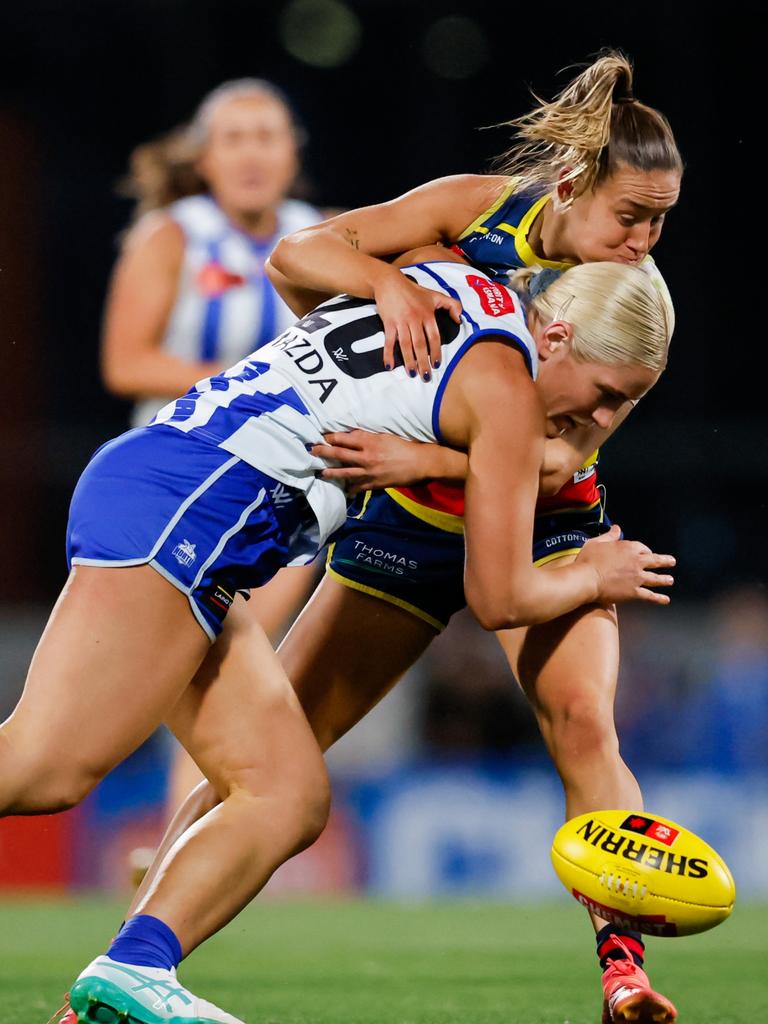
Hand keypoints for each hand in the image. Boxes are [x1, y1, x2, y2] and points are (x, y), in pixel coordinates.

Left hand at [311, 430, 436, 494]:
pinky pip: (357, 487)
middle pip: (340, 454)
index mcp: (370, 441)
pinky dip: (349, 488)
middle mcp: (366, 456)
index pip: (345, 438)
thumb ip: (368, 438)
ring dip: (330, 472)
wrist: (420, 463)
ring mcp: (369, 472)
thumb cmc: (404, 447)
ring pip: (344, 472)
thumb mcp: (385, 437)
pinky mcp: (374, 484)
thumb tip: (352, 437)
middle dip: (324, 452)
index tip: (323, 437)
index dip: (331, 437)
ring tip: (321, 473)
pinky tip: (343, 490)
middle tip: (312, 451)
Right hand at [374, 269, 461, 379]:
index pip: (434, 337)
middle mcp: (415, 319)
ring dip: (409, 361)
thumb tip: (459, 320)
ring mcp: (401, 322)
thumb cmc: (413, 291)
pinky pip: (389, 341)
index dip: (436, 352)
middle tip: (426, 376)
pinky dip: (388, 354)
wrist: (389, 281)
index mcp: (427, 314)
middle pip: (420, 345)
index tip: (437, 364)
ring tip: (412, 374)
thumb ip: (452, 305)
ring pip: (406, 345)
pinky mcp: (388, 323)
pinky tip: (389, 366)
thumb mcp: (435, 295)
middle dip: (423, 362)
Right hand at [576, 524, 675, 605]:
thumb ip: (609, 536)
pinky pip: (649, 595)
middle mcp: (636, 562)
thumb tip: (617, 528)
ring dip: (664, 579)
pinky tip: (665, 600)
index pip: (642, 547)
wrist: (587, 579)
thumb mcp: (596, 542)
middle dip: (665, 561)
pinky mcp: (634, 592)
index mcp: (628, 548)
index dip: (646, 550)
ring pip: (655, 578)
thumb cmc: (588, 560)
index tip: (647, 553)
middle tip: (671, 562)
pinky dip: (658, 598)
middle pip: (655, 561)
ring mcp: (637, 578)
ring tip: (670, 580)